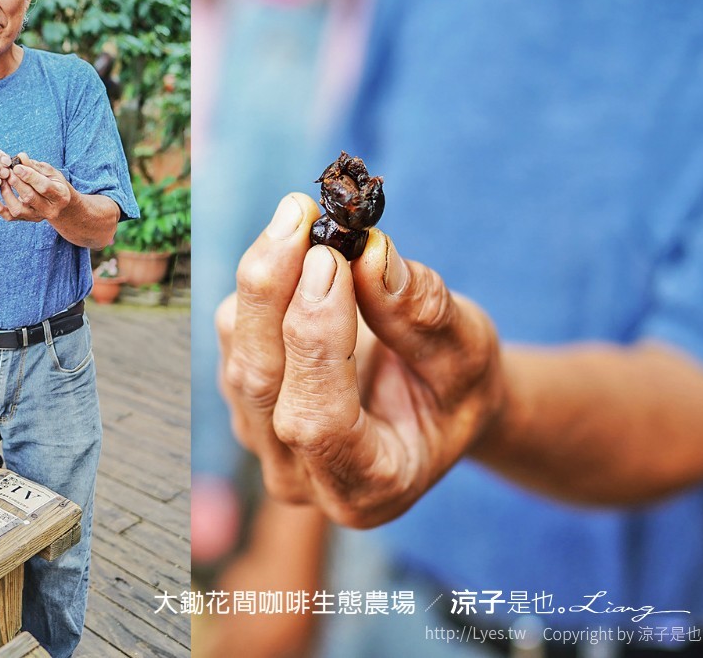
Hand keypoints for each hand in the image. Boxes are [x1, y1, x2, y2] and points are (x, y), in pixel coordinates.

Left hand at [0, 153, 72, 222]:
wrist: (59, 204)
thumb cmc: (54, 183)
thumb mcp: (50, 172)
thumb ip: (35, 166)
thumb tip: (20, 157)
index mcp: (60, 195)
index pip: (44, 187)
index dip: (29, 176)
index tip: (16, 167)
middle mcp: (50, 209)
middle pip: (30, 197)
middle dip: (16, 183)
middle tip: (7, 172)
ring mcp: (37, 216)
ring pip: (18, 209)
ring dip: (7, 194)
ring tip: (1, 181)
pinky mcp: (27, 219)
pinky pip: (10, 217)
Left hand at [216, 193, 506, 527]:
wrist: (435, 402)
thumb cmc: (457, 387)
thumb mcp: (468, 354)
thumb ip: (423, 316)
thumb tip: (368, 253)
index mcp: (368, 486)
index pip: (319, 422)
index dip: (317, 340)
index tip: (331, 261)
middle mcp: (301, 476)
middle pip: (261, 383)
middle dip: (272, 292)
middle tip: (298, 216)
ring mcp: (263, 441)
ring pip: (238, 353)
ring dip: (262, 277)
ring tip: (300, 218)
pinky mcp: (245, 400)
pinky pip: (234, 336)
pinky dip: (260, 282)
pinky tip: (293, 245)